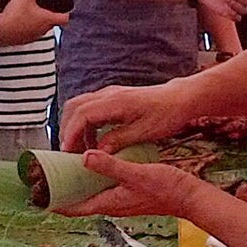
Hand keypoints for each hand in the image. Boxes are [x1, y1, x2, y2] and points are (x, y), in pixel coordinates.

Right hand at [0, 0, 68, 45]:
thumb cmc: (15, 16)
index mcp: (47, 20)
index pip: (64, 18)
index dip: (66, 12)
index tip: (63, 8)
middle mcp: (42, 30)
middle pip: (52, 24)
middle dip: (50, 16)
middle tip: (45, 7)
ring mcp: (32, 37)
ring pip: (41, 29)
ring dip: (39, 22)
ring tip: (31, 12)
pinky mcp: (22, 40)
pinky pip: (29, 34)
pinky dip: (28, 27)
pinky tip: (19, 20)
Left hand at [56, 152, 199, 217]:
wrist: (189, 196)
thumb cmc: (166, 189)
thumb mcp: (136, 173)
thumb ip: (110, 166)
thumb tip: (84, 157)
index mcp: (109, 203)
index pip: (74, 208)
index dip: (55, 203)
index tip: (39, 195)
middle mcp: (111, 204)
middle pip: (79, 201)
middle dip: (63, 190)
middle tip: (48, 175)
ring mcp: (120, 199)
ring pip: (91, 193)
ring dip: (78, 183)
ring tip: (65, 166)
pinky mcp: (128, 193)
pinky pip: (103, 187)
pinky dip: (94, 177)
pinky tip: (95, 163)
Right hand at [60, 78, 195, 152]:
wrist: (180, 99)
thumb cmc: (166, 115)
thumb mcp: (144, 133)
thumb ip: (118, 141)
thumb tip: (97, 152)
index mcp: (115, 102)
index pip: (82, 114)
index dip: (71, 133)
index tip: (67, 151)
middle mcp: (108, 94)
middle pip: (74, 106)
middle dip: (67, 129)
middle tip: (69, 152)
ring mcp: (109, 94)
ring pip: (80, 106)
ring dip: (75, 127)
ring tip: (81, 150)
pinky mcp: (113, 98)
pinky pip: (90, 108)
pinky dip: (86, 124)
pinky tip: (94, 142)